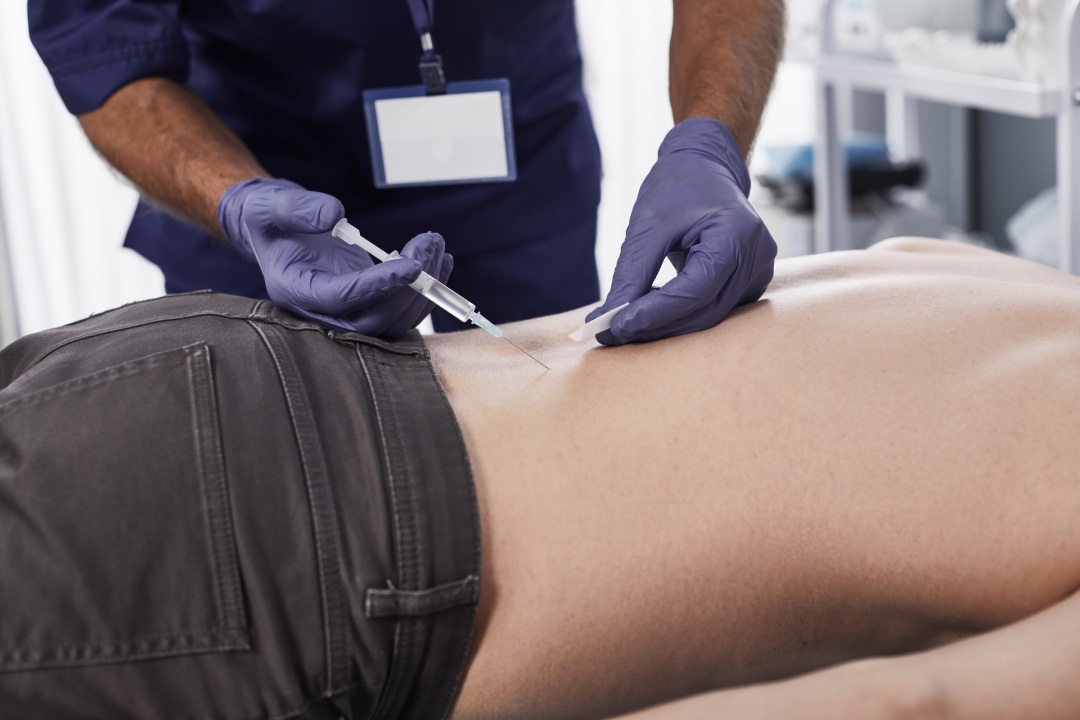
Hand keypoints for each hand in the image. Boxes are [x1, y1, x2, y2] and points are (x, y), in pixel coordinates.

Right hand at [218, 178, 451, 337]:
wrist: (277, 230)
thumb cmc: (270, 219)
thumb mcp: (270, 205)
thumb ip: (296, 209)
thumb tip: (334, 214)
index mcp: (295, 290)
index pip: (342, 299)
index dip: (378, 286)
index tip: (411, 265)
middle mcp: (323, 311)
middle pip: (375, 321)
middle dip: (410, 287)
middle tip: (429, 244)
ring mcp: (347, 312)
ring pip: (394, 321)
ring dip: (424, 288)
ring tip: (436, 246)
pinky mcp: (367, 305)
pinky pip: (401, 310)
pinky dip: (426, 290)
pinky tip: (439, 260)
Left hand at [589, 118, 776, 344]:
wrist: (705, 167)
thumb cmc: (678, 186)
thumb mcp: (648, 223)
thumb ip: (631, 274)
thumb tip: (607, 320)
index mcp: (738, 234)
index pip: (697, 290)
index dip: (656, 313)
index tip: (617, 327)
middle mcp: (756, 258)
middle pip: (703, 310)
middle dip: (656, 325)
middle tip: (611, 334)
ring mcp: (757, 273)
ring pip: (707, 316)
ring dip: (664, 325)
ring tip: (623, 324)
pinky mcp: (747, 283)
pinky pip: (711, 308)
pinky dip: (678, 314)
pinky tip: (648, 310)